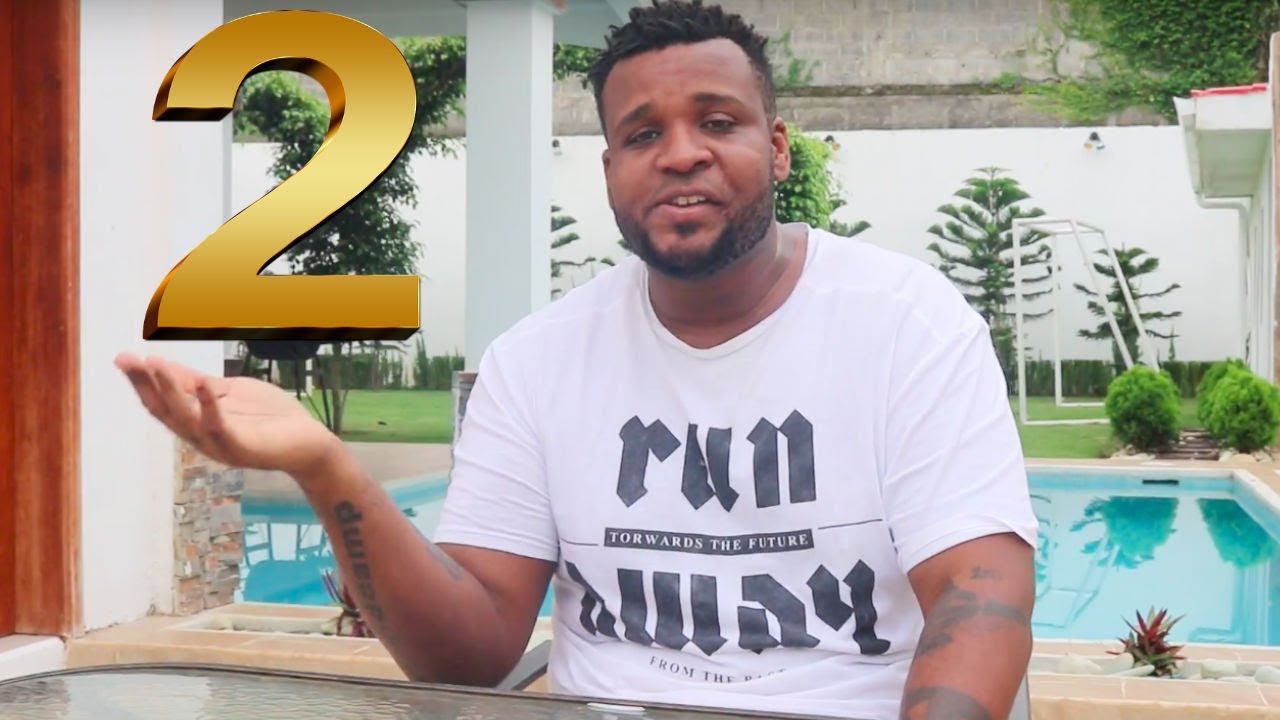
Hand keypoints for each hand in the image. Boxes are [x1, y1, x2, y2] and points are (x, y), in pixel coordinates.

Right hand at [114, 352, 340, 480]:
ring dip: (170, 392)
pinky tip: (205, 384)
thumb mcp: (228, 392)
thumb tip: (161, 365)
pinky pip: (220, 428)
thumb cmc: (269, 417)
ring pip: (186, 420)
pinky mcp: (242, 449)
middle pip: (165, 412)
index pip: (162, 402)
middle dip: (145, 385)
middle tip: (128, 361)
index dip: (141, 382)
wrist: (309, 441)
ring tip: (156, 365)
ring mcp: (220, 445)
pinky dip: (210, 406)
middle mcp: (201, 437)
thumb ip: (198, 383)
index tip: (122, 358)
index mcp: (197, 422)